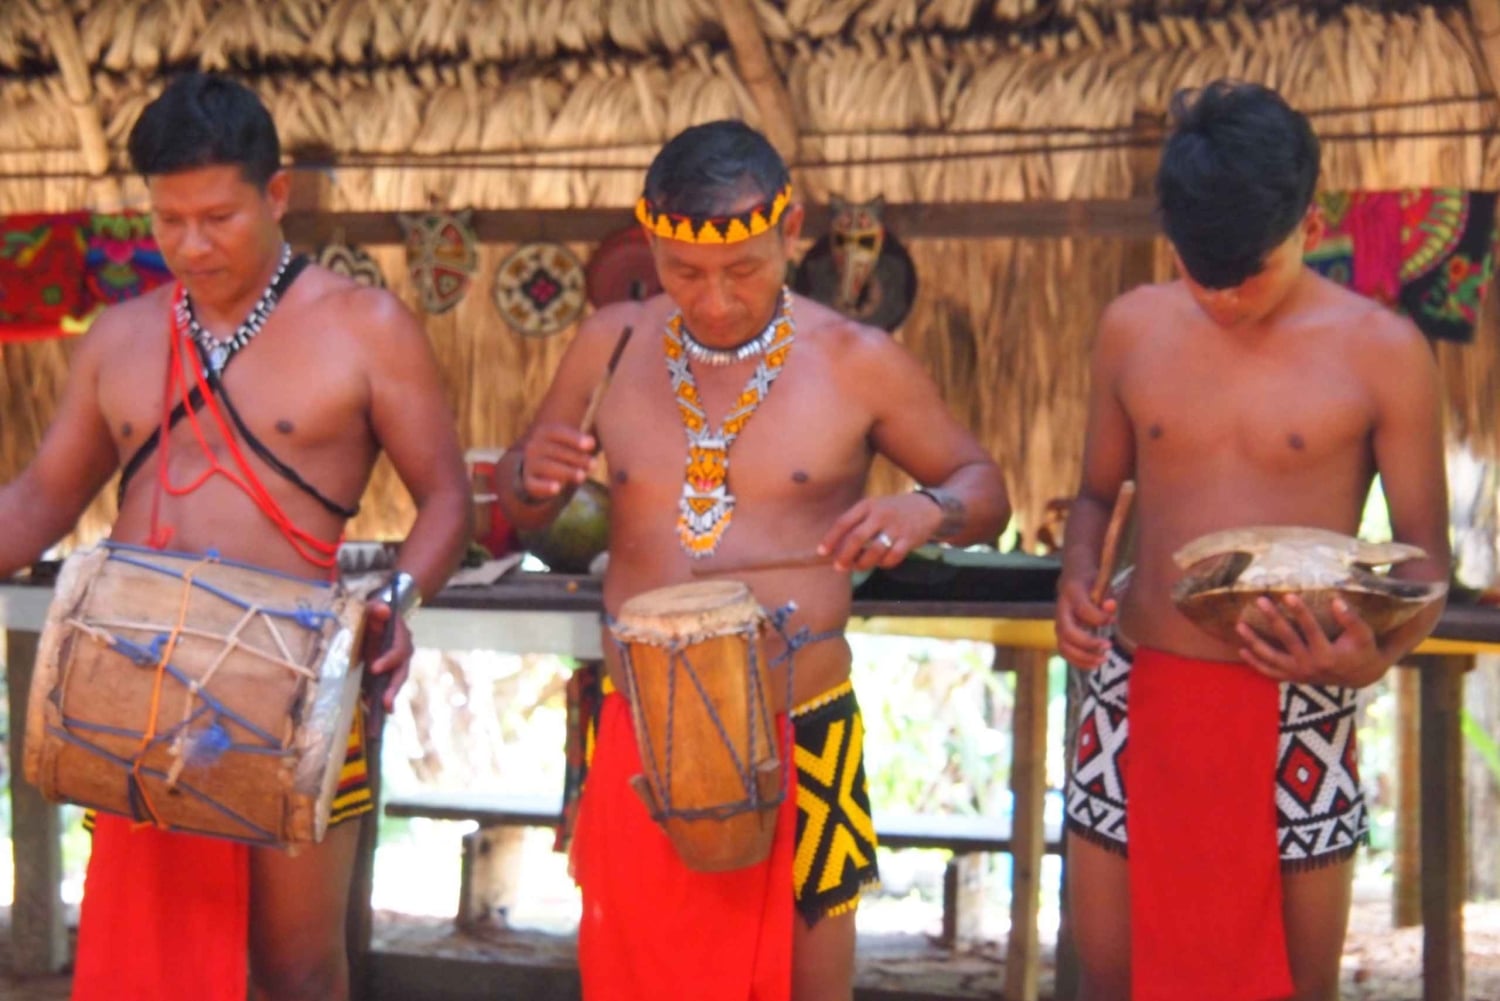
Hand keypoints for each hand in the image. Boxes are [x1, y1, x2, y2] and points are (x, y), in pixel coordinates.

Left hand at [362, 600, 413, 713]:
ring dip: (388, 697)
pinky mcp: (385, 672)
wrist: (375, 618)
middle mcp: (402, 653)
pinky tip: (368, 706)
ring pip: (394, 682)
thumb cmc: (373, 612)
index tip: (374, 668)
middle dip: (394, 688)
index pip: (400, 651)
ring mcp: (395, 664)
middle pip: (401, 672)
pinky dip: (377, 696)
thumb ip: (376, 607)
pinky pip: (384, 685)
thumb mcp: (372, 607)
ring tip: (381, 712)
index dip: (389, 660)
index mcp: (401, 637)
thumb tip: (384, 610)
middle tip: (386, 704)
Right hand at [517, 423, 595, 501]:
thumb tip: (606, 433)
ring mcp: (530, 464)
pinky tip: (557, 488)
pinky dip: (545, 487)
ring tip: (582, 476)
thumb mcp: (572, 443)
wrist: (537, 471)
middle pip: (557, 451)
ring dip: (566, 471)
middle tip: (594, 465)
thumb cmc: (564, 454)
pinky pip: (535, 484)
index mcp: (545, 432)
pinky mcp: (528, 482)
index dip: (574, 438)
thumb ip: (587, 440)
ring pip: (548, 467)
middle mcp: (534, 446)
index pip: (558, 432)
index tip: (591, 444)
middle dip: (577, 458)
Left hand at [817, 494, 940, 572]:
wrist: (927, 507)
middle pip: (856, 538)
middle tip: (838, 567)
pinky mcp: (909, 539)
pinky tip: (881, 563)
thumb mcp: (874, 508)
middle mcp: (881, 514)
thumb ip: (856, 524)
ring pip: (874, 551)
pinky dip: (884, 564)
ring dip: (863, 563)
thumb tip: (836, 547)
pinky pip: (892, 557)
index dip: (831, 539)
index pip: (844, 522)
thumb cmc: (892, 511)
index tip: (822, 552)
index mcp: (868, 505)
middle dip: (844, 555)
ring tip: (858, 566)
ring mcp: (896, 527)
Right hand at [1055, 574, 1114, 669]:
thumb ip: (1107, 594)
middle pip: (1068, 632)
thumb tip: (1110, 606)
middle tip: (1108, 646)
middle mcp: (1061, 609)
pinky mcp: (1062, 634)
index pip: (1083, 609)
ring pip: (1064, 646)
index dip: (1099, 617)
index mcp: (1071, 592)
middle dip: (1088, 643)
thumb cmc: (1091, 581)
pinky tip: (1094, 664)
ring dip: (1083, 657)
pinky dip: (1079, 662)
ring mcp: (1059, 623)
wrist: (1072, 579)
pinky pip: (1065, 652)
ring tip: (1102, 660)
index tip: (1112, 620)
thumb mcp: (1101, 582)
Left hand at [1236, 594, 1386, 687]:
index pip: (1311, 630)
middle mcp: (1310, 666)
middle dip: (1273, 619)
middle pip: (1287, 639)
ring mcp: (1299, 674)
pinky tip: (1242, 649)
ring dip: (1254, 641)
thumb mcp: (1364, 636)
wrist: (1361, 677)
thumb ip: (1352, 620)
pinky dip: (1255, 663)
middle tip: (1260, 600)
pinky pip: (1270, 672)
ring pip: (1271, 658)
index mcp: (1328, 655)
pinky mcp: (1293, 678)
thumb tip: (1336, 600)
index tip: (1288, 595)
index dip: (1300, 612)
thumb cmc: (1364, 650)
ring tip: (1239, 625)